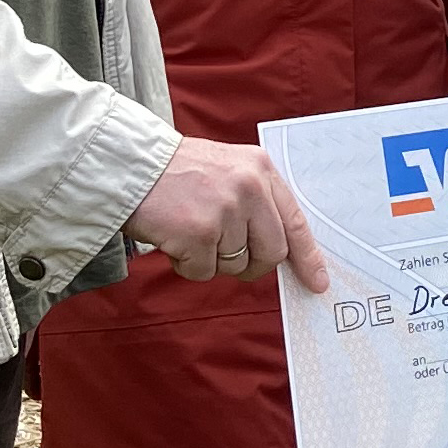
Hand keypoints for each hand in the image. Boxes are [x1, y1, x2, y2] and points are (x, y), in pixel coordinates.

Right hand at [127, 139, 330, 291]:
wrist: (130, 166)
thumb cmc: (177, 172)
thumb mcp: (229, 169)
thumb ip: (256, 201)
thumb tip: (276, 248)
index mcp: (260, 169)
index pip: (296, 221)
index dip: (308, 257)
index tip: (317, 281)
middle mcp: (249, 188)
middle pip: (271, 252)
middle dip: (253, 265)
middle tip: (227, 258)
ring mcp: (225, 211)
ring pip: (235, 265)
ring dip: (211, 260)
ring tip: (190, 230)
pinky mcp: (199, 234)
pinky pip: (203, 272)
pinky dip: (187, 265)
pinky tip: (174, 239)